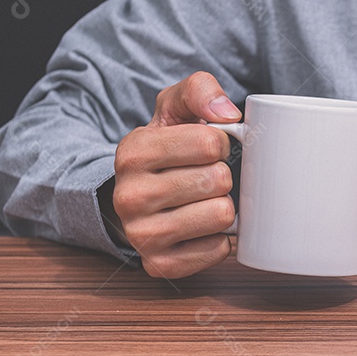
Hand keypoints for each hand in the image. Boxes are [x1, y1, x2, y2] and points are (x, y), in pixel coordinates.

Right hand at [109, 71, 241, 278]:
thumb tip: (227, 114)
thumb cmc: (167, 151)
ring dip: (222, 207)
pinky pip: (217, 250)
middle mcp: (129, 195)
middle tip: (204, 178)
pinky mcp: (159, 264)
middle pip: (218, 180)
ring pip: (221, 215)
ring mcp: (141, 234)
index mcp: (133, 151)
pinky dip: (219, 239)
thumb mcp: (175, 110)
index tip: (206, 150)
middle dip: (221, 176)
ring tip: (202, 201)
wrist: (140, 198)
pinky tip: (202, 229)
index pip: (210, 143)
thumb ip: (199, 90)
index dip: (219, 144)